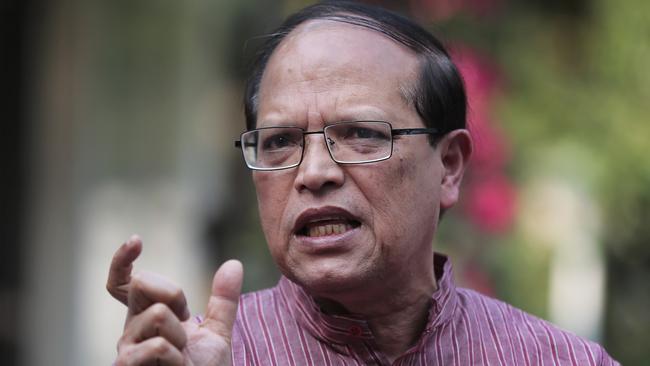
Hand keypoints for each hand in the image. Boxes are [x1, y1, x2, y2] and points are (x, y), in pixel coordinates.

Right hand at [107, 235, 242, 364]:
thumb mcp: (218, 335)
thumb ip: (223, 300)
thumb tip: (234, 263)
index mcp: (147, 317)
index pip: (123, 284)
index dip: (122, 260)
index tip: (136, 240)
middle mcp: (130, 330)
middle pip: (144, 283)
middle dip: (176, 296)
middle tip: (186, 329)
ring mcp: (125, 350)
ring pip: (159, 314)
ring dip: (182, 338)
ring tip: (181, 360)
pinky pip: (158, 345)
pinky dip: (177, 358)